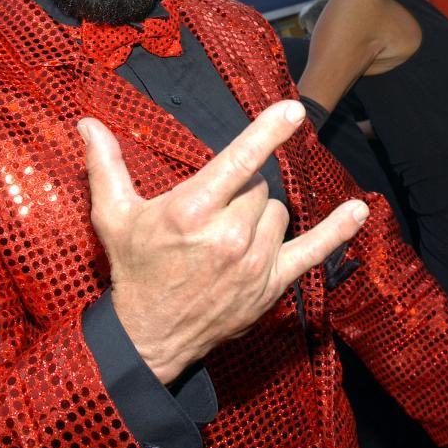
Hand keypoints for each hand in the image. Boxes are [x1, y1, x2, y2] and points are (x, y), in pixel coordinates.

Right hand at [78, 100, 367, 384]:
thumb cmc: (133, 269)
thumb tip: (88, 123)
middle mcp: (228, 235)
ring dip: (262, 214)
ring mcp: (254, 262)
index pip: (239, 162)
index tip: (293, 111)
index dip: (267, 133)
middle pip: (259, 186)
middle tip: (213, 212)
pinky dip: (337, 231)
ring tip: (230, 233)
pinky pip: (313, 251)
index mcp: (191, 210)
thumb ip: (105, 166)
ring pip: (279, 212)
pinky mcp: (271, 285)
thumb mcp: (113, 216)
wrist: (149, 336)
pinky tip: (359, 211)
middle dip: (241, 190)